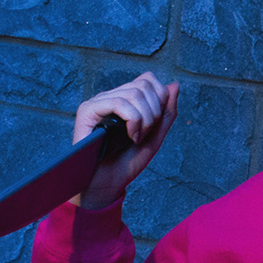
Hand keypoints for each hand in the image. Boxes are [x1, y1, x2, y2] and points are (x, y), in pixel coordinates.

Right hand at [71, 72, 179, 209]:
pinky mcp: (88, 110)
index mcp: (125, 100)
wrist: (109, 182)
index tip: (155, 124)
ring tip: (136, 138)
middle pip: (144, 85)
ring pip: (134, 93)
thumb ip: (166, 112)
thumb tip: (174, 85)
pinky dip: (133, 120)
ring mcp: (98, 102)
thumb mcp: (155, 136)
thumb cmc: (128, 162)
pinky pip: (118, 102)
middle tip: (144, 135)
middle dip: (154, 113)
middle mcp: (110, 97)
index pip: (147, 80)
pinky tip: (129, 136)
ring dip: (144, 120)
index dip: (160, 99)